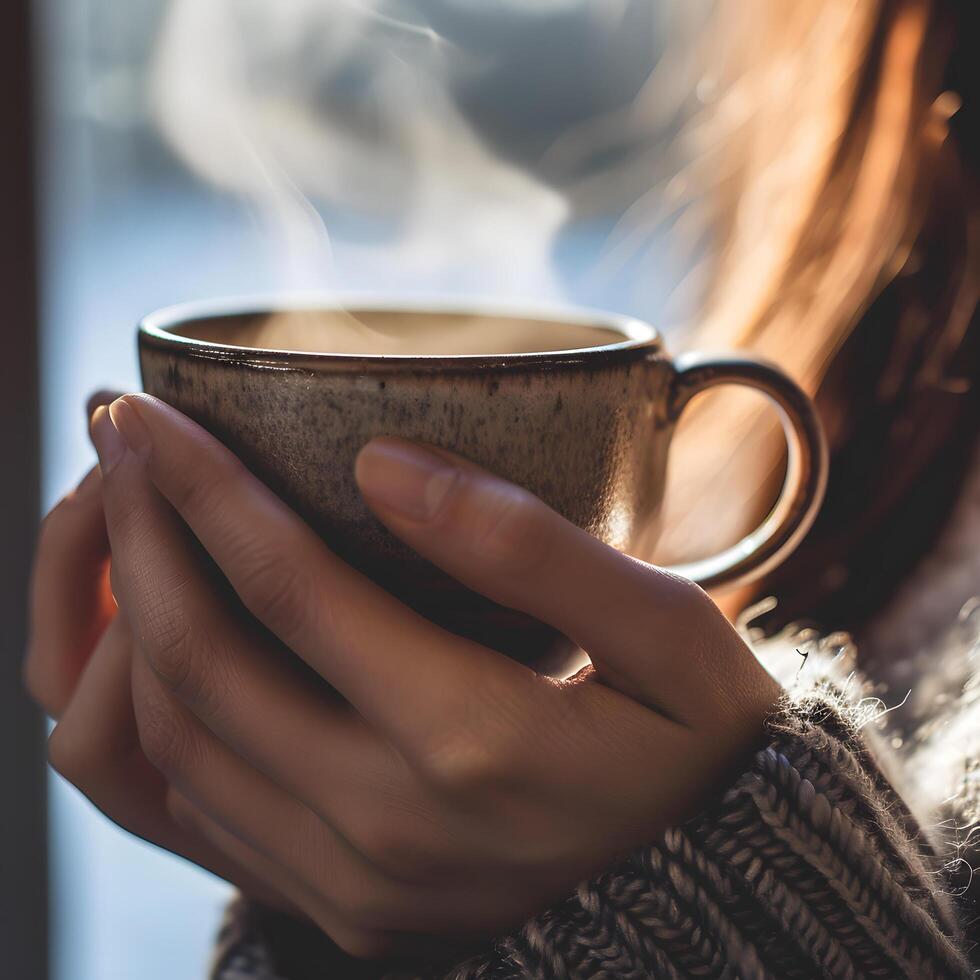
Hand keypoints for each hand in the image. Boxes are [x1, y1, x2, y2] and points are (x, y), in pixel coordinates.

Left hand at [56, 394, 778, 959]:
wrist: (711, 895)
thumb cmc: (700, 745)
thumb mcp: (670, 630)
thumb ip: (531, 544)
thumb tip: (386, 466)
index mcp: (476, 737)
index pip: (290, 586)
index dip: (201, 485)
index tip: (147, 412)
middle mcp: (391, 823)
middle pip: (200, 663)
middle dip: (136, 536)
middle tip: (117, 444)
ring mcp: (356, 880)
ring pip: (174, 745)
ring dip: (127, 623)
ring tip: (123, 528)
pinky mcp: (343, 906)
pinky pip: (201, 810)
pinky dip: (158, 714)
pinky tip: (167, 640)